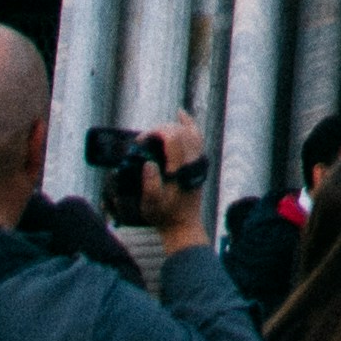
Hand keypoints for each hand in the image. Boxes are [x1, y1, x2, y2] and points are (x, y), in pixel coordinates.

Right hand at [144, 117, 208, 254]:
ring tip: (156, 129)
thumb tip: (149, 163)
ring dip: (173, 126)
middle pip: (181, 131)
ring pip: (190, 132)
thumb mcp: (151, 204)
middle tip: (144, 139)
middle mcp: (194, 161)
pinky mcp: (199, 163)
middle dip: (160, 129)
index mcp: (182, 168)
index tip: (141, 141)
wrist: (183, 225)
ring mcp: (199, 161)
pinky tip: (181, 115)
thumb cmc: (164, 215)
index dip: (155, 133)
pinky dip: (189, 124)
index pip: (173, 137)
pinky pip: (197, 137)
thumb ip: (150, 184)